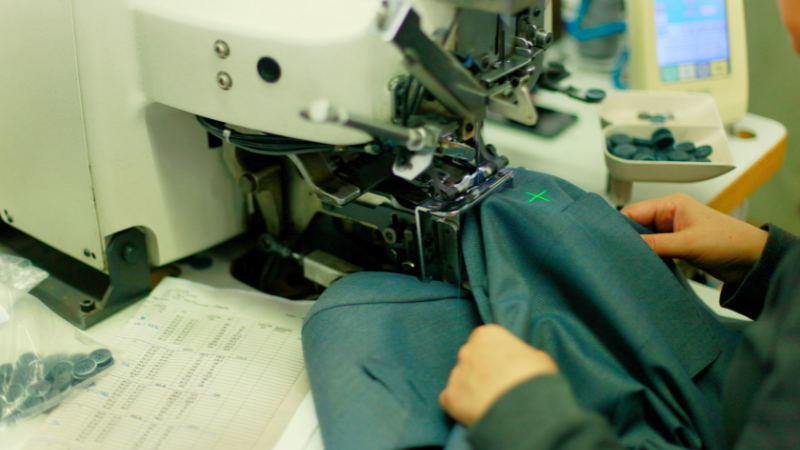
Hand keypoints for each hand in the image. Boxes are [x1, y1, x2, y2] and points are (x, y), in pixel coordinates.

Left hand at [439, 324, 557, 426]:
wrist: (527, 408)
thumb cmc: (536, 379)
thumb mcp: (538, 357)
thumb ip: (520, 354)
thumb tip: (518, 362)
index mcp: (487, 335)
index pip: (485, 341)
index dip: (495, 355)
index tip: (504, 368)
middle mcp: (467, 350)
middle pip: (470, 359)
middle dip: (480, 371)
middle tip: (497, 388)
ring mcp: (456, 373)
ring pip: (460, 380)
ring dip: (471, 390)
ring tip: (490, 404)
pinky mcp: (450, 396)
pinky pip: (451, 400)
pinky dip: (460, 407)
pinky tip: (477, 412)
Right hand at [620, 193, 767, 283]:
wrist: (753, 260)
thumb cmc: (729, 242)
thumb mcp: (688, 243)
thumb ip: (656, 244)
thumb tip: (626, 246)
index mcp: (671, 204)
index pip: (633, 212)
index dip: (619, 226)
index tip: (606, 242)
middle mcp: (668, 215)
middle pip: (635, 225)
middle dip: (626, 240)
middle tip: (614, 255)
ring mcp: (671, 231)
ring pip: (643, 239)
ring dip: (638, 250)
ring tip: (625, 262)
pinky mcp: (675, 245)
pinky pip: (653, 249)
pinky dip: (647, 257)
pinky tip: (640, 265)